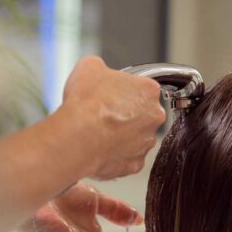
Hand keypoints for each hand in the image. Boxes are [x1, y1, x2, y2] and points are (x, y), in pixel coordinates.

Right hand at [60, 56, 165, 179]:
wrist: (78, 137)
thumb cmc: (86, 103)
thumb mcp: (89, 66)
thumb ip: (100, 67)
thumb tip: (97, 70)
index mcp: (148, 90)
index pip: (141, 87)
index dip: (123, 91)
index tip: (111, 95)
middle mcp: (154, 117)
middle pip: (142, 114)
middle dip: (125, 114)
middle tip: (103, 115)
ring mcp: (146, 142)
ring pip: (135, 137)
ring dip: (121, 135)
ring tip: (98, 133)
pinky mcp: (135, 164)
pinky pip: (126, 158)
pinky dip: (114, 155)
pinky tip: (99, 149)